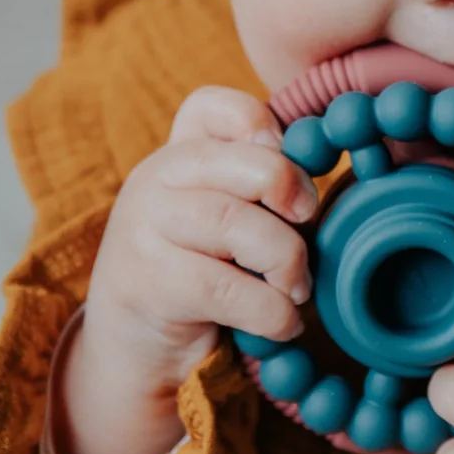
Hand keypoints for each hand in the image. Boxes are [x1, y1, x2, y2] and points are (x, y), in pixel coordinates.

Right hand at [61, 86, 318, 453]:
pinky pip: (227, 289)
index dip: (257, 121)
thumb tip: (321, 176)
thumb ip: (259, 190)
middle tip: (308, 226)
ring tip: (296, 288)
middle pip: (242, 163)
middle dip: (292, 193)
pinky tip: (281, 324)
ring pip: (237, 226)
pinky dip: (271, 312)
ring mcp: (144, 229)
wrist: (131, 346)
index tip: (285, 154)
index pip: (209, 107)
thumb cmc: (199, 274)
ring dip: (287, 263)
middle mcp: (155, 180)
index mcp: (179, 156)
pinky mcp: (147, 283)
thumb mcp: (224, 220)